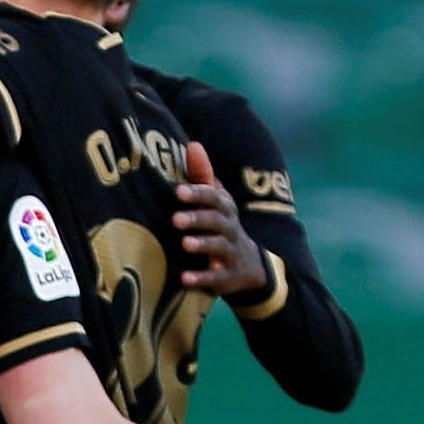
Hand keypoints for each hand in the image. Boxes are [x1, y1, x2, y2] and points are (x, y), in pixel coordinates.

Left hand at [172, 140, 274, 301]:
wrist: (249, 266)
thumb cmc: (221, 225)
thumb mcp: (216, 201)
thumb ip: (203, 175)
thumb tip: (193, 145)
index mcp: (225, 209)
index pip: (215, 198)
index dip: (198, 194)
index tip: (178, 192)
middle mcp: (230, 229)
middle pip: (217, 221)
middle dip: (197, 219)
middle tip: (175, 220)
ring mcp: (230, 253)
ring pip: (219, 247)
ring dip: (203, 245)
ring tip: (185, 244)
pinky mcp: (228, 277)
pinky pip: (217, 278)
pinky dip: (202, 278)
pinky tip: (185, 279)